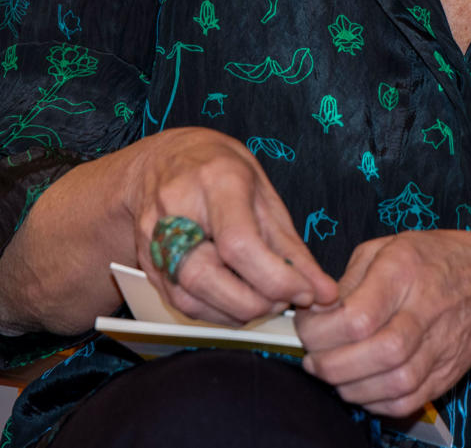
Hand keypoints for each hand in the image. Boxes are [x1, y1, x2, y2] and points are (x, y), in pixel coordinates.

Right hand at [122, 127, 337, 326]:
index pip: (238, 243)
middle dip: (256, 302)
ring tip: (264, 298)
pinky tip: (237, 299)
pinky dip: (217, 311)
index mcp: (215, 180)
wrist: (163, 159)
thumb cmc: (219, 171)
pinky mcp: (147, 262)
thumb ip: (292, 248)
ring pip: (191, 297)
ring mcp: (154, 237)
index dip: (275, 278)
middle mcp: (176, 208)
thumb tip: (323, 293)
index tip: (305, 292)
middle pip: (208, 276)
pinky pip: (181, 302)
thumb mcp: (264, 194)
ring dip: (238, 311)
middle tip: (285, 299)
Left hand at [294, 229, 470, 417]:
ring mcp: (440, 347)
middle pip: (374, 354)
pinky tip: (360, 386)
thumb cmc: (438, 258)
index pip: (356, 317)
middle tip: (313, 357)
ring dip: (348, 387)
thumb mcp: (388, 246)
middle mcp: (425, 311)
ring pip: (391, 385)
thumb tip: (317, 312)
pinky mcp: (446, 373)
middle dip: (330, 364)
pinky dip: (375, 402)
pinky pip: (406, 402)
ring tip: (333, 372)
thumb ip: (349, 278)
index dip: (319, 330)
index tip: (308, 327)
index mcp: (405, 272)